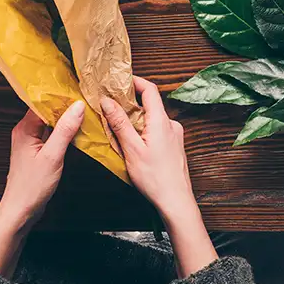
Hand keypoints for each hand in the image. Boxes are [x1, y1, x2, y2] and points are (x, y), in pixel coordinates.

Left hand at [0, 100, 85, 229]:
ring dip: (65, 119)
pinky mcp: (36, 152)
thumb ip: (65, 130)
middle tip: (85, 97)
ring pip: (50, 123)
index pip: (42, 102)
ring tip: (84, 111)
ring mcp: (30, 142)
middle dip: (65, 105)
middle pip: (47, 111)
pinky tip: (76, 131)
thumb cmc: (32, 187)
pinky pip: (51, 135)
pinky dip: (63, 132)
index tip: (77, 88)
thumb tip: (77, 107)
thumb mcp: (52, 156)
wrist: (20, 212)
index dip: (60, 95)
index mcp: (24, 128)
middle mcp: (25, 132)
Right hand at [101, 77, 195, 223]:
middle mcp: (171, 125)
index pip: (150, 90)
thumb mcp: (132, 149)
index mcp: (161, 121)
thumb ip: (120, 123)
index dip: (135, 81)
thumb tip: (107, 101)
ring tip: (119, 128)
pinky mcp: (174, 146)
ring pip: (152, 119)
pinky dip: (144, 131)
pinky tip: (133, 144)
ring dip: (136, 120)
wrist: (176, 202)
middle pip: (150, 104)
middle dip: (130, 104)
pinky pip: (157, 131)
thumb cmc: (155, 178)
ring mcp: (175, 136)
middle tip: (112, 106)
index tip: (119, 81)